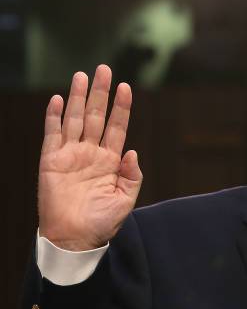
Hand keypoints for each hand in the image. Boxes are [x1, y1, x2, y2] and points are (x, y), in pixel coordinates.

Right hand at [38, 65, 142, 250]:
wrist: (75, 240)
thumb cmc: (102, 223)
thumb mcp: (125, 200)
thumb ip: (132, 176)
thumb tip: (132, 151)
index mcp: (110, 161)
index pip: (117, 127)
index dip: (121, 107)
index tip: (126, 87)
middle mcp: (91, 153)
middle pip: (97, 116)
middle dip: (100, 92)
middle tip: (104, 68)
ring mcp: (70, 155)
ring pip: (75, 119)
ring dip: (78, 97)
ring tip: (81, 75)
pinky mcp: (50, 162)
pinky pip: (52, 135)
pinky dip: (53, 117)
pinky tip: (57, 99)